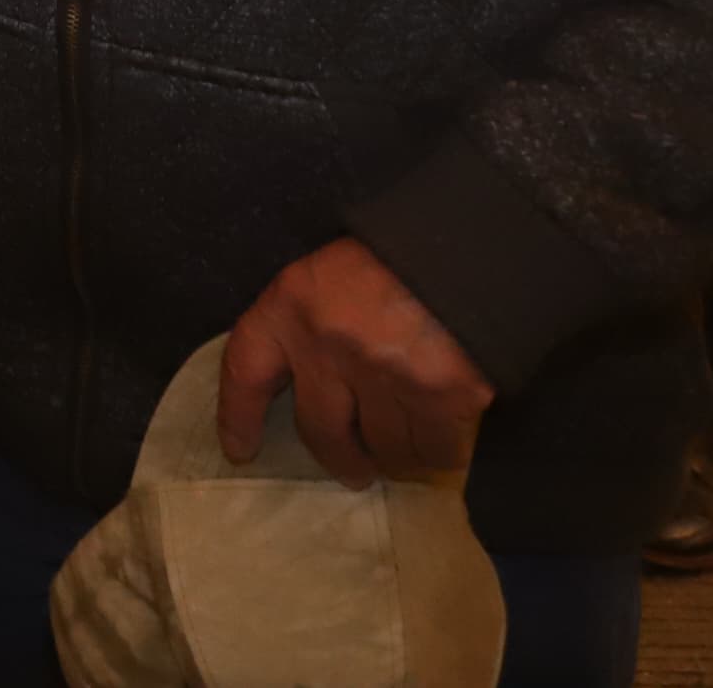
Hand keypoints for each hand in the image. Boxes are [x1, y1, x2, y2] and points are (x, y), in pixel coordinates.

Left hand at [217, 237, 493, 486]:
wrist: (474, 244)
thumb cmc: (393, 259)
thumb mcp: (326, 276)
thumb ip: (306, 326)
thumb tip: (303, 393)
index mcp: (291, 304)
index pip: (245, 371)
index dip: (238, 417)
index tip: (240, 452)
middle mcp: (329, 344)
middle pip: (320, 430)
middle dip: (339, 457)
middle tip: (354, 468)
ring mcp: (385, 373)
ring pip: (384, 450)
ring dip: (394, 458)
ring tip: (404, 448)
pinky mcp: (442, 396)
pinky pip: (435, 452)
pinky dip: (438, 453)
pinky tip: (441, 439)